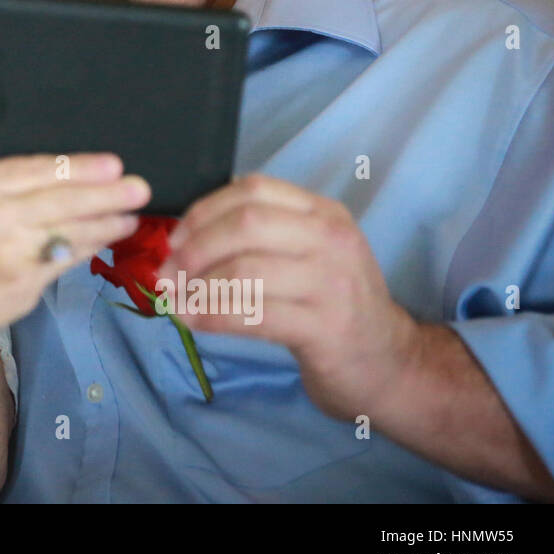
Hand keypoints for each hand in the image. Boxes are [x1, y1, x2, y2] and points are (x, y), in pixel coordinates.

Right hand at [0, 154, 150, 345]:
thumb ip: (2, 188)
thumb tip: (63, 179)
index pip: (38, 168)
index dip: (81, 167)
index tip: (112, 165)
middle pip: (62, 196)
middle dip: (107, 192)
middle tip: (139, 187)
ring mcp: (7, 249)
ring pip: (70, 229)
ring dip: (107, 221)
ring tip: (131, 215)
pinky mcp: (20, 282)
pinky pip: (64, 259)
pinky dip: (90, 247)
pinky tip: (107, 239)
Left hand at [161, 173, 420, 419]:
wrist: (388, 363)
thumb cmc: (333, 305)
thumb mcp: (309, 255)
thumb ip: (262, 235)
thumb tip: (185, 234)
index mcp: (323, 213)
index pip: (254, 190)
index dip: (204, 210)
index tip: (174, 237)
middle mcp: (332, 239)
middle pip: (246, 224)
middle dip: (195, 247)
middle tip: (166, 271)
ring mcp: (332, 282)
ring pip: (245, 270)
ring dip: (196, 286)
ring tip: (173, 300)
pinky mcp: (326, 327)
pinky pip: (253, 314)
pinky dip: (211, 316)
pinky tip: (191, 321)